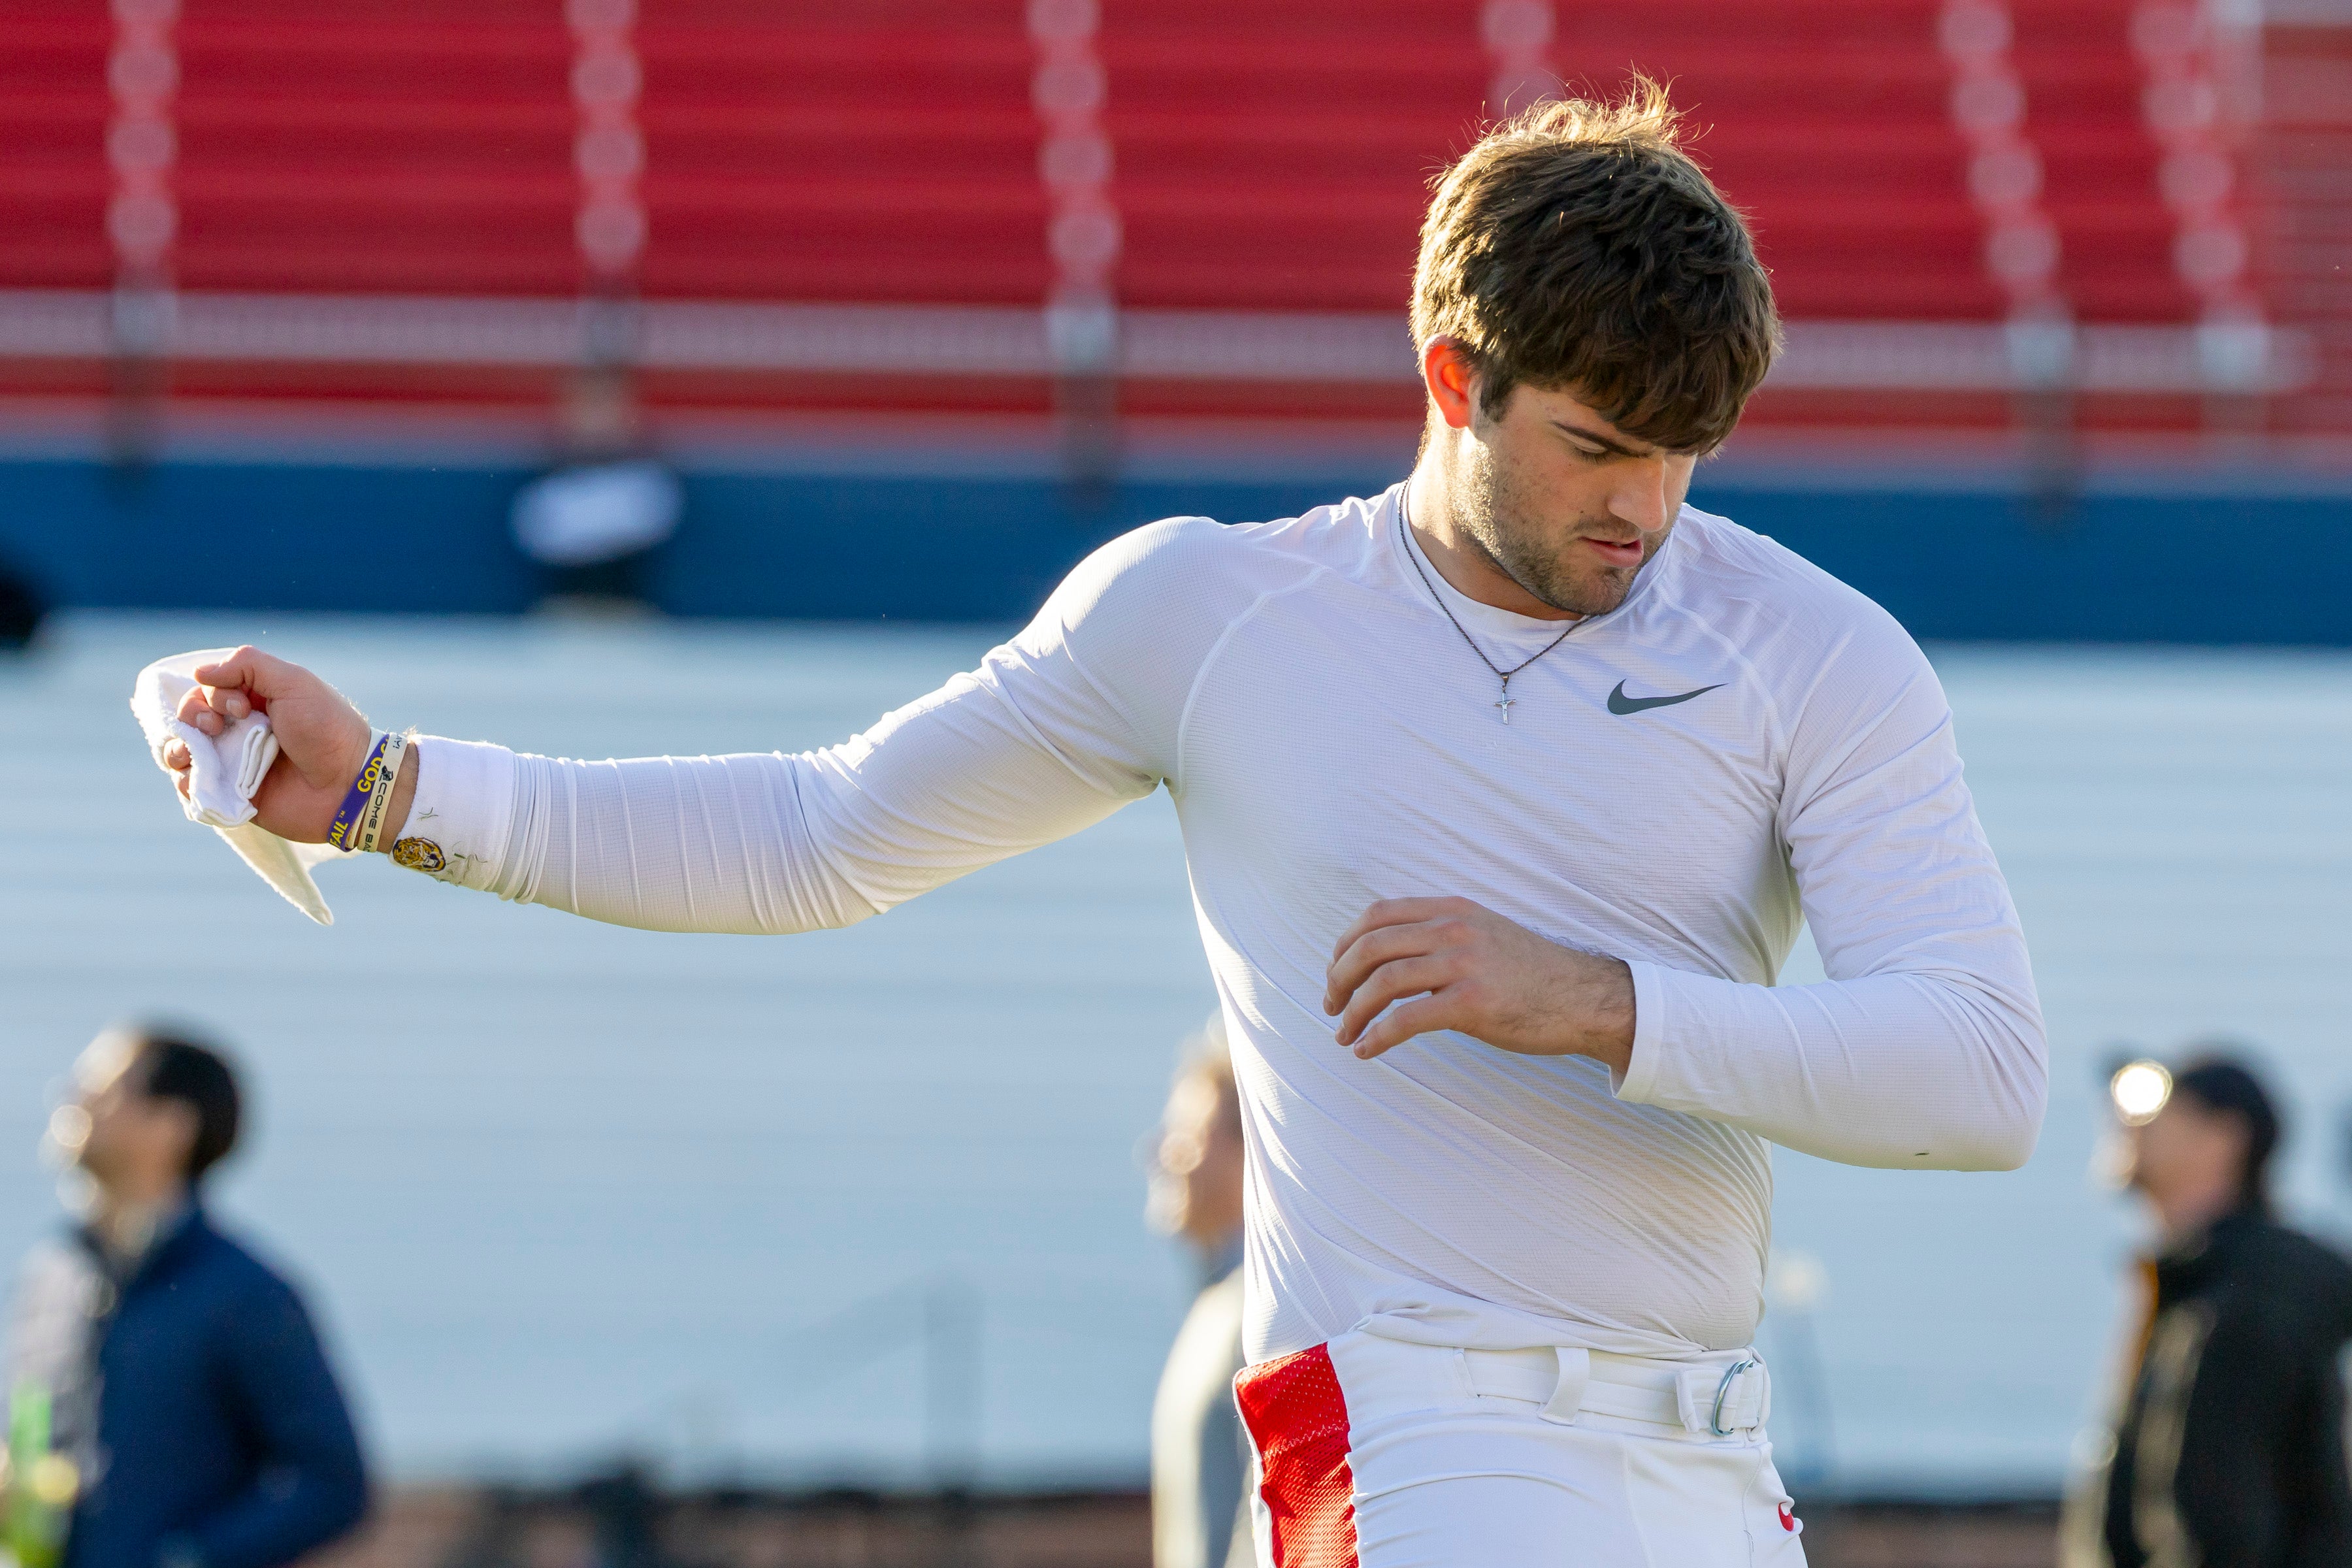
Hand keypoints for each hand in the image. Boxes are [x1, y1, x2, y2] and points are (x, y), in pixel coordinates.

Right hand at [161, 646, 373, 842]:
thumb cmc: (327, 730)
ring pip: (182, 749)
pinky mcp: (231, 795)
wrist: (348, 784)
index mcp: (255, 699)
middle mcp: (240, 729)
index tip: (243, 708)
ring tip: (196, 755)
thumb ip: (247, 665)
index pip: (208, 687)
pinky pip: (191, 787)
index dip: (213, 694)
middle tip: (218, 728)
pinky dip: (186, 781)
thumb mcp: (294, 682)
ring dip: (179, 747)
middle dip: (193, 716)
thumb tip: (198, 671)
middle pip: (189, 715)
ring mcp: (234, 762)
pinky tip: (199, 778)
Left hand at [1323, 897, 1635, 1073]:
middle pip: (1371, 946)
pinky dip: (1377, 1036)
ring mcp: (1463, 964)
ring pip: (1383, 982)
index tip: (1335, 972)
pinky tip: (1367, 1050)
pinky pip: (1406, 1019)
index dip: (1345, 943)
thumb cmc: (1530, 975)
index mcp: (1451, 909)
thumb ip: (1439, 935)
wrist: (1585, 998)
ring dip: (1353, 1011)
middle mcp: (1454, 929)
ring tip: (1344, 1035)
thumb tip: (1387, 956)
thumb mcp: (1482, 935)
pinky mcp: (1472, 1003)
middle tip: (1331, 1006)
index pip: (1377, 914)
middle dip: (1339, 978)